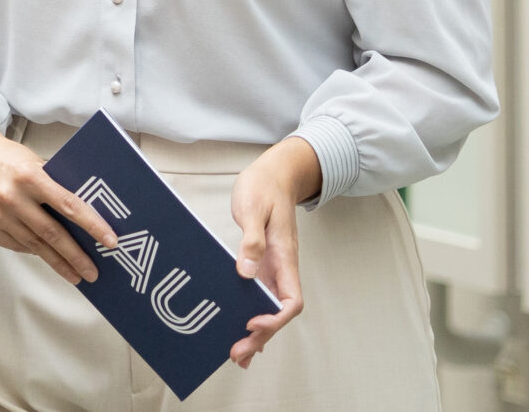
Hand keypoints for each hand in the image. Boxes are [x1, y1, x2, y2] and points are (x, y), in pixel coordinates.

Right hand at [0, 116, 120, 286]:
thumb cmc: (5, 158)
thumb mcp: (33, 163)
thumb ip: (54, 186)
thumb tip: (84, 217)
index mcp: (29, 176)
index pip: (69, 205)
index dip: (93, 225)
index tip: (110, 242)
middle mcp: (10, 196)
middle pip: (52, 233)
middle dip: (76, 256)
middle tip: (93, 272)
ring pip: (34, 245)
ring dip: (57, 262)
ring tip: (75, 274)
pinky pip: (15, 245)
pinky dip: (33, 250)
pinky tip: (45, 255)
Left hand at [227, 136, 316, 367]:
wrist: (274, 173)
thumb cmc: (264, 187)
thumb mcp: (255, 208)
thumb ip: (252, 240)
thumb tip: (246, 272)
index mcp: (285, 257)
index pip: (291, 300)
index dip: (274, 317)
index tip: (252, 322)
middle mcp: (281, 268)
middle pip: (278, 312)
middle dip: (261, 335)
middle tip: (237, 354)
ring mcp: (272, 267)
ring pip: (269, 308)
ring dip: (256, 332)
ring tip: (238, 355)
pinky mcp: (261, 263)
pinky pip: (259, 296)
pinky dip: (250, 315)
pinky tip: (239, 329)